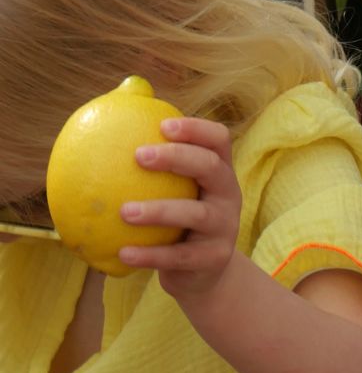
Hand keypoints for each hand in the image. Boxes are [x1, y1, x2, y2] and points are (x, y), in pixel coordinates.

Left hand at [117, 116, 241, 302]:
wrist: (206, 276)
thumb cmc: (182, 221)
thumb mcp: (180, 190)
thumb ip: (158, 157)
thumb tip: (125, 96)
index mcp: (222, 172)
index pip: (219, 140)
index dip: (195, 129)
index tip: (162, 125)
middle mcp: (229, 194)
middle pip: (212, 167)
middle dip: (178, 158)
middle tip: (138, 155)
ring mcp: (224, 227)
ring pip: (195, 213)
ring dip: (158, 211)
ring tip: (124, 211)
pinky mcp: (212, 259)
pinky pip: (178, 257)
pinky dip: (150, 255)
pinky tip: (122, 253)